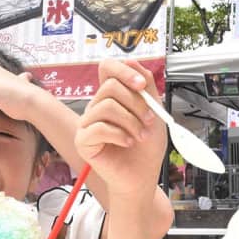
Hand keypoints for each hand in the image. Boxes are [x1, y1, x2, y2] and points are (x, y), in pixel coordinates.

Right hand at [76, 59, 166, 200]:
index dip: (123, 70)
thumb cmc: (146, 149)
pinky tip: (128, 143)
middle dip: (136, 103)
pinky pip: (99, 127)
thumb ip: (146, 88)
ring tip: (140, 136)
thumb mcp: (155, 113)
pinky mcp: (83, 140)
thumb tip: (132, 61)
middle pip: (111, 86)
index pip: (107, 67)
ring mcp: (88, 123)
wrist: (142, 176)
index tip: (142, 85)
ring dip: (131, 121)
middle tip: (148, 121)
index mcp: (112, 96)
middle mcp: (97, 106)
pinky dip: (119, 135)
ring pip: (107, 106)